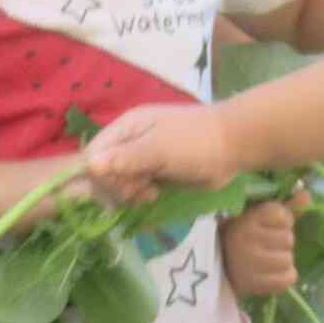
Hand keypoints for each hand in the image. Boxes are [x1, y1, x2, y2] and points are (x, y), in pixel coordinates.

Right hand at [86, 102, 237, 197]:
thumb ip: (125, 158)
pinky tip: (154, 195)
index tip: (114, 188)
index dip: (98, 174)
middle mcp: (130, 141)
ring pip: (119, 182)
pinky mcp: (156, 173)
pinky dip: (140, 195)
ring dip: (129, 192)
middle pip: (104, 171)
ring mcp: (143, 158)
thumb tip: (90, 165)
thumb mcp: (158, 149)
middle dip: (117, 185)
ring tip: (150, 192)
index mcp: (127, 127)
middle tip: (139, 188)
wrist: (233, 147)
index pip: (94, 153)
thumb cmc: (195, 142)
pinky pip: (136, 188)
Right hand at [222, 191, 302, 298]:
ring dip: (282, 260)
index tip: (268, 226)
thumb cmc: (243, 239)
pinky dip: (284, 277)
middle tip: (266, 246)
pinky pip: (288, 278)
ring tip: (268, 260)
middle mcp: (246, 239)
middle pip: (288, 238)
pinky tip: (270, 274)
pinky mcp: (256, 284)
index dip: (281, 221)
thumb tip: (307, 194)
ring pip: (288, 259)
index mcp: (246, 220)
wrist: (220, 270)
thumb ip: (284, 206)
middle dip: (282, 242)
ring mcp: (250, 263)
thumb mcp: (257, 218)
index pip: (282, 215)